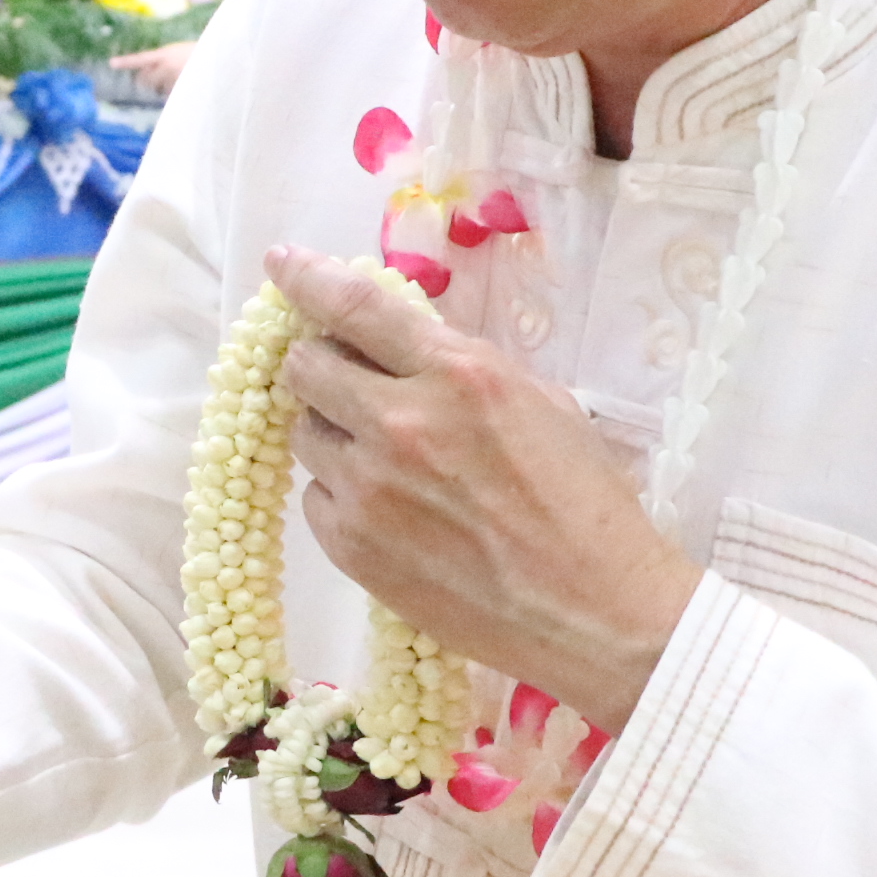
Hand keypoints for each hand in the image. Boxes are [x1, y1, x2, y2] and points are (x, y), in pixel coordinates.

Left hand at [108, 41, 198, 95]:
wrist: (218, 60)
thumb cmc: (199, 54)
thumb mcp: (178, 51)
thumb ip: (162, 60)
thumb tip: (145, 72)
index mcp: (164, 54)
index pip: (140, 59)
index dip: (126, 62)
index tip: (112, 63)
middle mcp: (165, 67)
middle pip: (145, 79)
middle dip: (147, 81)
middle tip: (151, 81)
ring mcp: (172, 80)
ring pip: (158, 89)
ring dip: (161, 87)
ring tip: (175, 78)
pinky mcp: (181, 89)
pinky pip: (170, 95)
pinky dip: (172, 92)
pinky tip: (181, 86)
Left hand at [268, 246, 697, 733]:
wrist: (594, 611)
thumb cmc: (586, 503)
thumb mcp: (539, 402)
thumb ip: (461, 367)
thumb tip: (401, 344)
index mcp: (458, 374)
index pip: (355, 307)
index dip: (306, 279)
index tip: (282, 265)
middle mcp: (401, 423)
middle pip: (305, 367)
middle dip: (320, 364)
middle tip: (349, 380)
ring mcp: (368, 489)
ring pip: (305, 433)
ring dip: (334, 432)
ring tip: (389, 460)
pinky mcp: (352, 547)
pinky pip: (316, 497)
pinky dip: (341, 493)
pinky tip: (393, 512)